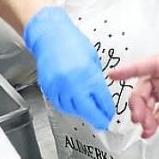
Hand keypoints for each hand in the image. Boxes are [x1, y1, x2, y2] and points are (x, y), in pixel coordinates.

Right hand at [23, 6, 113, 129]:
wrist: (50, 36)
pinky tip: (74, 106)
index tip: (110, 114)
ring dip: (83, 114)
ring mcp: (58, 87)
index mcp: (88, 74)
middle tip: (103, 122)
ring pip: (72, 110)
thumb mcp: (93, 60)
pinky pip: (59, 104)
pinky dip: (68, 107)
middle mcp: (72, 83)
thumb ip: (96, 80)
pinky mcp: (48, 88)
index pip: (102, 100)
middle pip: (87, 110)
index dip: (108, 110)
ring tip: (89, 113)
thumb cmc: (73, 43)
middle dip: (97, 119)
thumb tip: (101, 97)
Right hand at [108, 38, 158, 137]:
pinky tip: (149, 132)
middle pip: (147, 86)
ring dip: (145, 114)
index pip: (151, 64)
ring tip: (145, 130)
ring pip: (152, 100)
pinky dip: (155, 120)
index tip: (113, 75)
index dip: (131, 69)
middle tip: (138, 119)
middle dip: (138, 102)